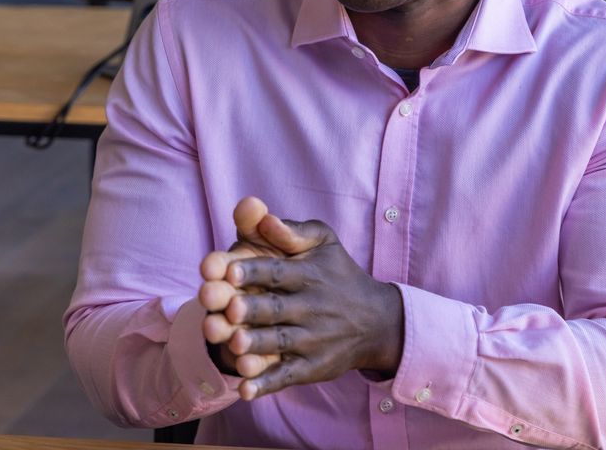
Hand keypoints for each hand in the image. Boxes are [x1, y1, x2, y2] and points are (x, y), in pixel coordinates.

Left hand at [198, 198, 403, 399]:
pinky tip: (245, 390)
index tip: (228, 269)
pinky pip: (287, 376)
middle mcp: (310, 308)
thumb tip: (265, 217)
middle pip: (275, 309)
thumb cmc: (339, 274)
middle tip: (229, 307)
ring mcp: (311, 340)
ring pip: (279, 343)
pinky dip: (266, 384)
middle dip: (252, 309)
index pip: (276, 272)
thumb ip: (293, 231)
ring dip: (256, 346)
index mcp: (308, 275)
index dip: (253, 271)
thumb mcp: (324, 243)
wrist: (377, 321)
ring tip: (233, 344)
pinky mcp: (312, 367)